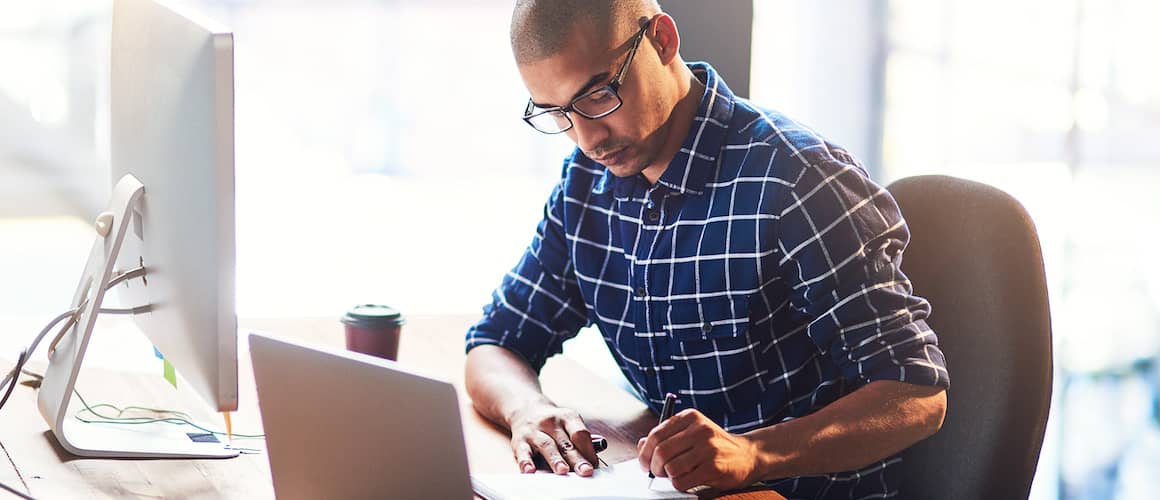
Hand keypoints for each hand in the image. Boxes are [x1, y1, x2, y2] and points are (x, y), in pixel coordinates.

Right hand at [508, 402, 596, 476]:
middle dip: (577, 458)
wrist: (526, 409)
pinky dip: (526, 462)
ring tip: (563, 471)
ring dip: (555, 460)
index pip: (580, 433)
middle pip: (566, 442)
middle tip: (585, 471)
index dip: (588, 450)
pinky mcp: (519, 441)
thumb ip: (581, 438)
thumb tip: (597, 452)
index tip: (594, 466)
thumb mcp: (569, 422)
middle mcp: (551, 422)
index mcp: (567, 417)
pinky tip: (530, 471)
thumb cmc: (553, 423)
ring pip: (546, 446)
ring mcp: (534, 431)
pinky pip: (523, 452)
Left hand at [637, 409, 759, 491]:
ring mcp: (708, 448)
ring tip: (675, 476)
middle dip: (654, 467)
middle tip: (657, 473)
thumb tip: (640, 445)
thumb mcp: (692, 433)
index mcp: (691, 417)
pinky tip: (687, 480)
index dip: (645, 452)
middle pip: (661, 451)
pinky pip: (683, 481)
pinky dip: (679, 484)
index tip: (644, 463)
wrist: (748, 455)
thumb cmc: (715, 445)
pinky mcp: (713, 467)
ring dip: (668, 476)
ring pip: (671, 468)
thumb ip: (667, 436)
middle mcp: (700, 429)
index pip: (656, 434)